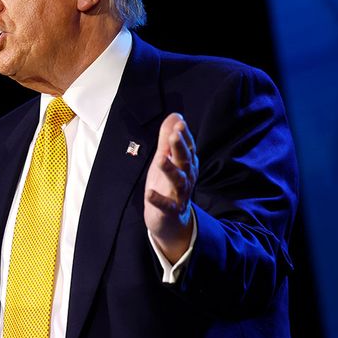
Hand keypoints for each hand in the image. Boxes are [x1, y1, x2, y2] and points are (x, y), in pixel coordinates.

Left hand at [145, 112, 197, 262]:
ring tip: (160, 159)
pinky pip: (166, 205)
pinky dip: (158, 199)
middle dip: (180, 148)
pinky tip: (149, 193)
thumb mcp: (166, 160)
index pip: (188, 148)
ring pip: (178, 181)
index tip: (179, 123)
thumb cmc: (167, 186)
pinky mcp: (170, 210)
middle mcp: (186, 178)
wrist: (171, 221)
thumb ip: (168, 140)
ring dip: (170, 170)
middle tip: (174, 135)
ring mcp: (179, 195)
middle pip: (185, 161)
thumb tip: (175, 116)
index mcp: (186, 165)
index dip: (184, 136)